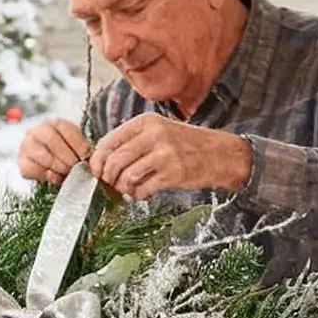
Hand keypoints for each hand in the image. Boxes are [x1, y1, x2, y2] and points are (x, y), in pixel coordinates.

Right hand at [18, 118, 89, 184]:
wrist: (45, 158)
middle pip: (51, 140)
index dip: (77, 143)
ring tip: (65, 172)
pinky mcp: (22, 162)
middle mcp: (37, 131)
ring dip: (57, 167)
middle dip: (66, 156)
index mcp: (54, 123)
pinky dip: (44, 175)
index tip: (85, 156)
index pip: (65, 129)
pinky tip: (53, 176)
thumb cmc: (63, 153)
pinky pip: (32, 169)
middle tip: (74, 167)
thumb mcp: (73, 145)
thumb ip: (80, 148)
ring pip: (42, 155)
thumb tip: (88, 158)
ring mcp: (27, 146)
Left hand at [88, 115, 253, 201]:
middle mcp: (154, 134)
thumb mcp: (157, 133)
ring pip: (126, 176)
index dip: (97, 161)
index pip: (108, 142)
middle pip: (114, 161)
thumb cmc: (185, 145)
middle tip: (111, 184)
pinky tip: (141, 194)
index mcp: (145, 122)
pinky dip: (137, 196)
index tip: (97, 172)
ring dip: (122, 188)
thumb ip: (131, 143)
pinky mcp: (173, 173)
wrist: (220, 154)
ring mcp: (164, 153)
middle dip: (107, 178)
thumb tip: (100, 162)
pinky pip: (143, 189)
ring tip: (128, 189)